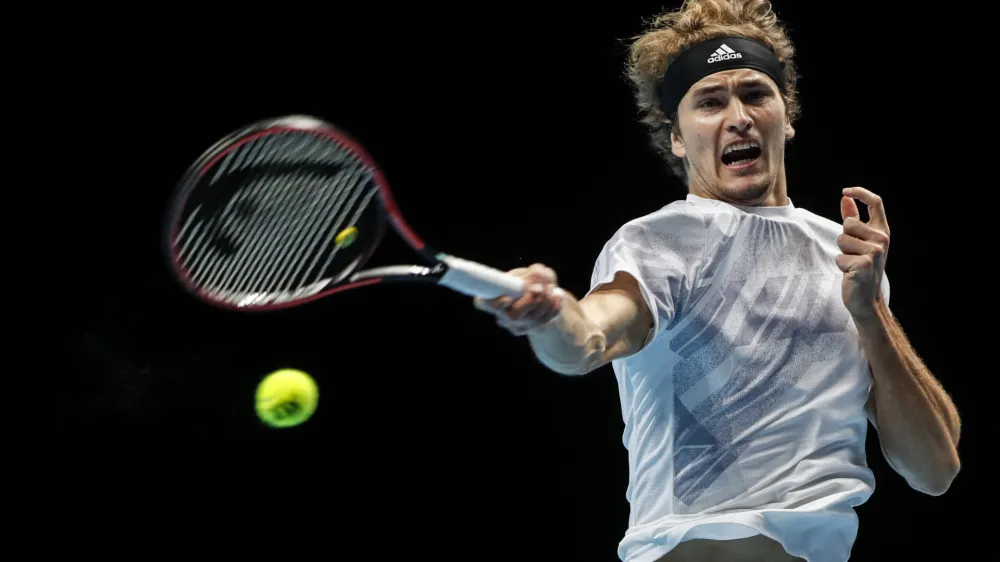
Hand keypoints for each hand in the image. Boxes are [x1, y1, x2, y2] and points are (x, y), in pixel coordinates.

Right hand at [473, 263, 563, 335]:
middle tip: (541, 288)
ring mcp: (518, 326)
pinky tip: (558, 296)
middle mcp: (503, 316)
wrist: (540, 296)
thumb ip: (533, 273)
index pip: (484, 304)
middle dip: (529, 301)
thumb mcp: (529, 274)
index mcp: (493, 299)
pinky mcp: (533, 329)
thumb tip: (538, 273)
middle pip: (514, 315)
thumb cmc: (528, 282)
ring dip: (546, 301)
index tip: (506, 299)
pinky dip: (554, 307)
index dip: (492, 303)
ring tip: (552, 288)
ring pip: (532, 319)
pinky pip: (546, 321)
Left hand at [837, 186, 889, 318]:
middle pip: (848, 223)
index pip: (876, 203)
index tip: (845, 191)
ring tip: (852, 264)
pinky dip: (840, 266)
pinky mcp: (864, 263)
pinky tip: (851, 274)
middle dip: (844, 238)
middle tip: (853, 254)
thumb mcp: (859, 241)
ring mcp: (875, 251)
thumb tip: (845, 198)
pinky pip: (839, 257)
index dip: (861, 192)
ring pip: (842, 239)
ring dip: (841, 253)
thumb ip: (853, 219)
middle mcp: (882, 239)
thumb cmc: (861, 268)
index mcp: (882, 231)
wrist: (867, 299)